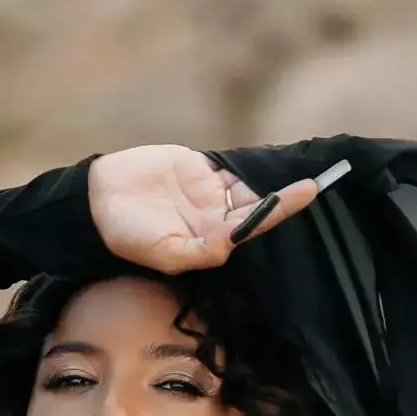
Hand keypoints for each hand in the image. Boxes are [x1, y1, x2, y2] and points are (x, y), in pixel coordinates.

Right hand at [87, 145, 319, 273]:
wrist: (100, 199)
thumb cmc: (129, 234)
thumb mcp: (164, 252)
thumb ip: (200, 251)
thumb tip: (232, 242)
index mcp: (210, 243)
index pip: (251, 228)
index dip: (277, 212)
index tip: (305, 195)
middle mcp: (214, 220)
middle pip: (256, 208)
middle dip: (284, 200)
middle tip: (316, 186)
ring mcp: (208, 193)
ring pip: (246, 187)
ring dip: (269, 182)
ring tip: (302, 177)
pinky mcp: (198, 169)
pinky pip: (228, 168)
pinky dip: (248, 166)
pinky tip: (270, 163)